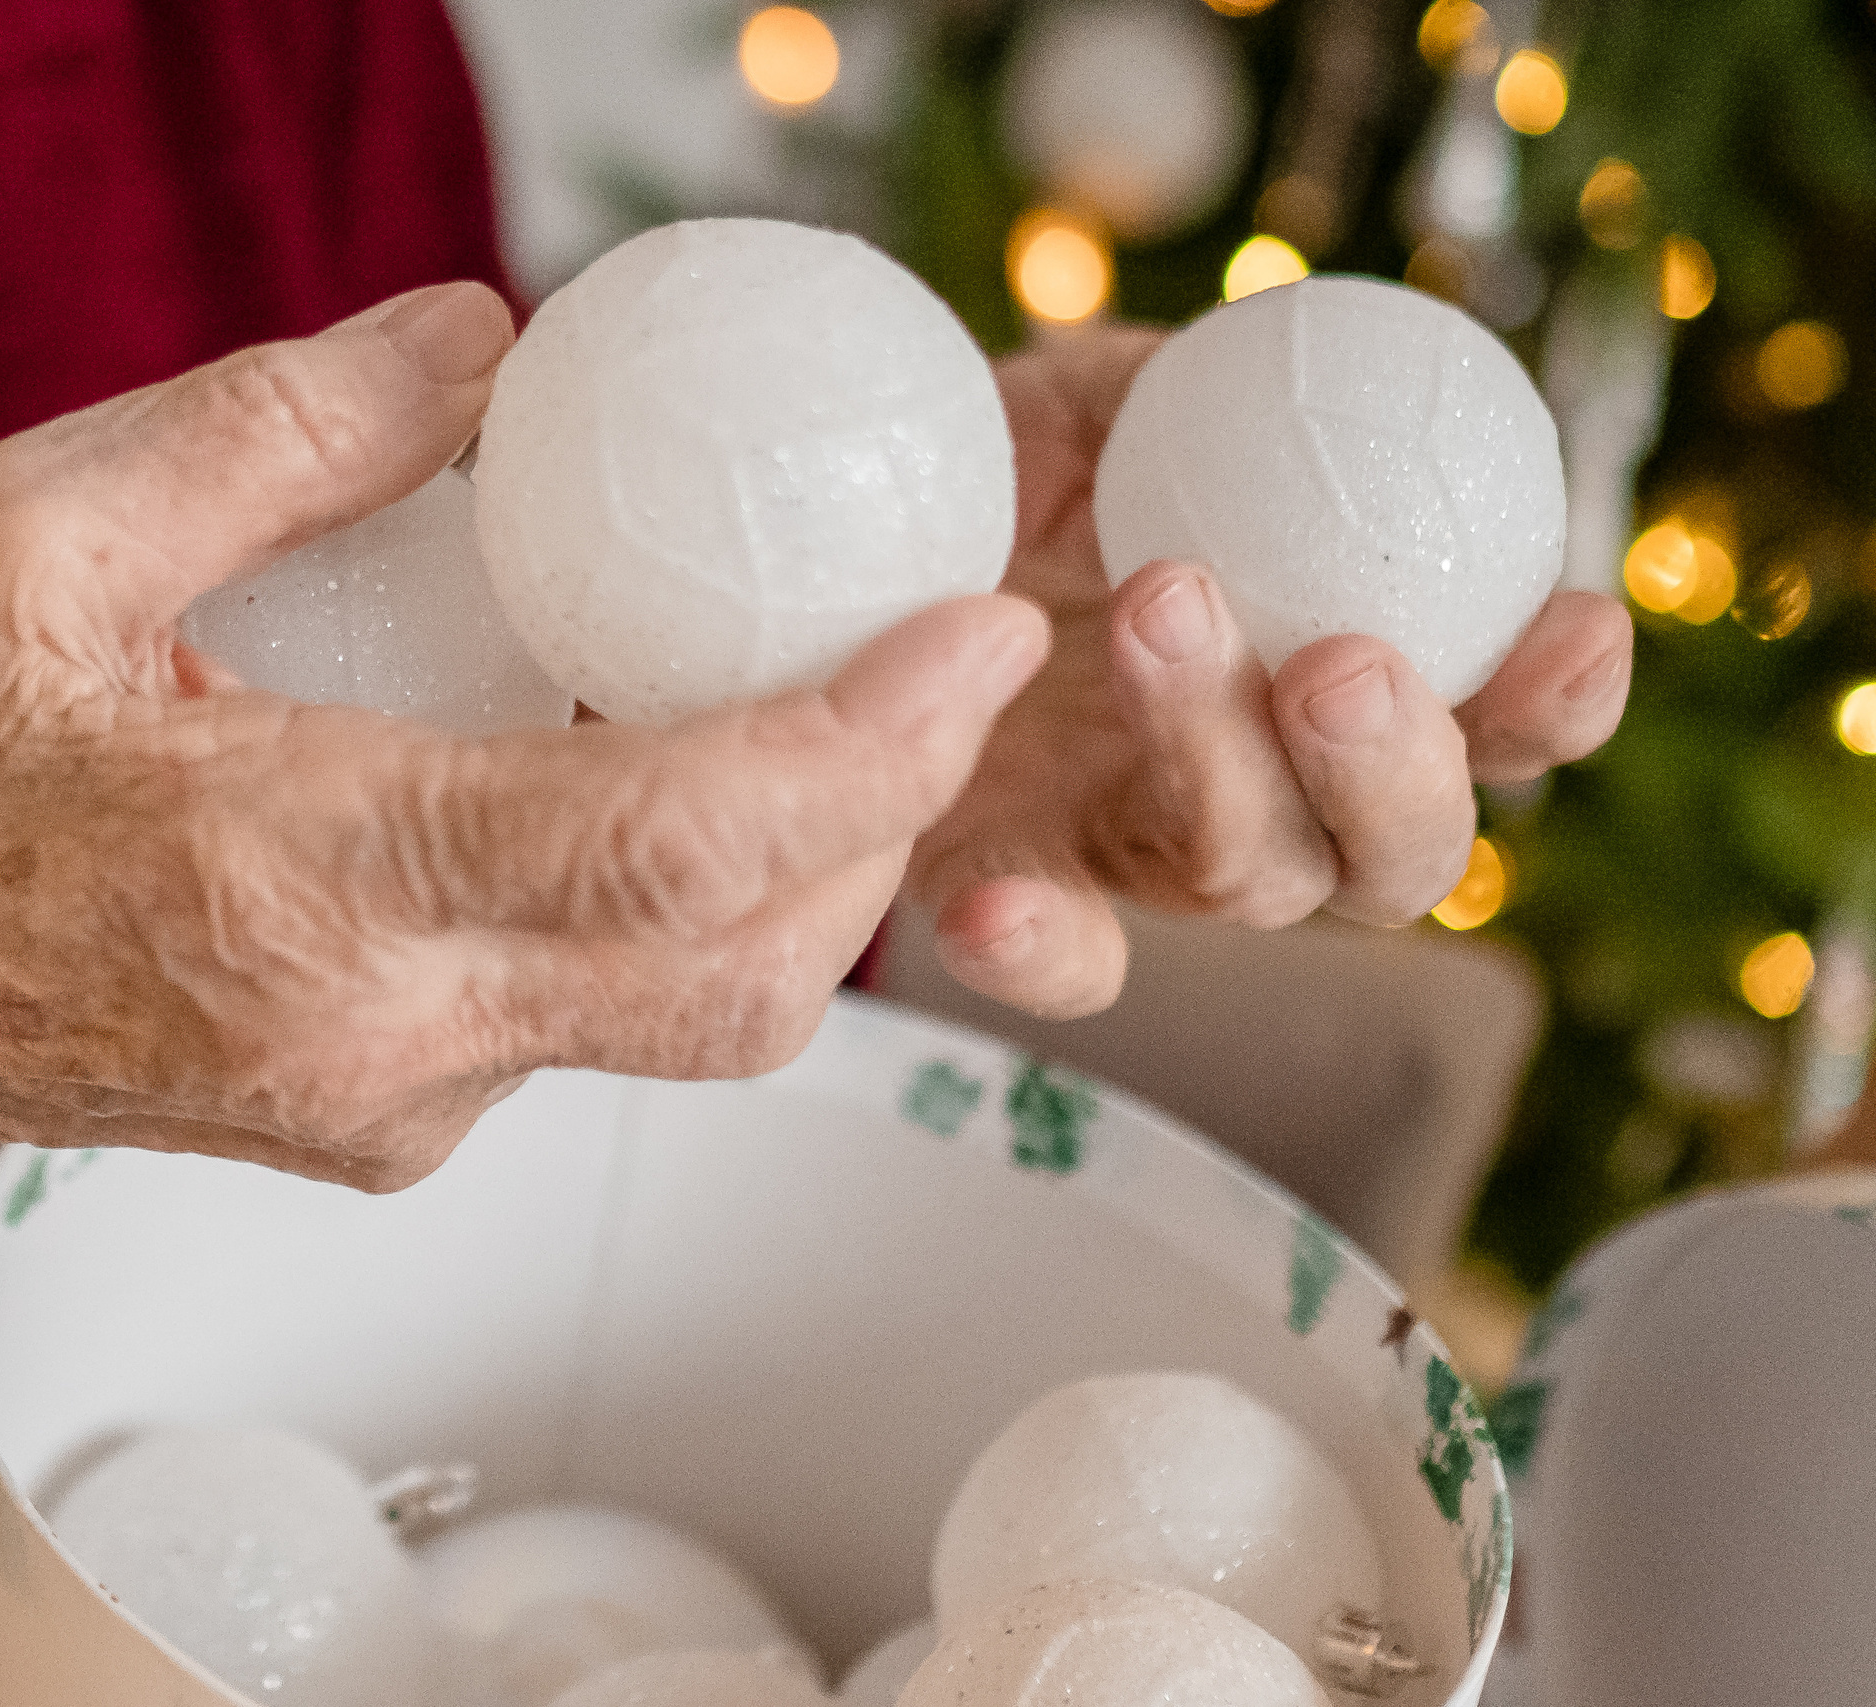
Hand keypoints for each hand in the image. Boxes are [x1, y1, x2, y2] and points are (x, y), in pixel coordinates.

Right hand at [0, 283, 1048, 1255]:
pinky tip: (622, 786)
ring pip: (690, 1022)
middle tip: (925, 657)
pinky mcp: (389, 1135)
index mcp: (297, 880)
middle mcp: (377, 1037)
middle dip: (884, 820)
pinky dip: (661, 912)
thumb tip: (490, 349)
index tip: (979, 633)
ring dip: (792, 875)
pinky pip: (590, 1030)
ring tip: (795, 705)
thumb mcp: (44, 534)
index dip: (863, 749)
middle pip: (745, 978)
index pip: (665, 850)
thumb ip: (283, 431)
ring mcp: (393, 1113)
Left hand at [908, 324, 1632, 1017]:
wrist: (835, 533)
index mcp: (1329, 676)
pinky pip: (1055, 963)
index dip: (1555, 700)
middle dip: (1395, 771)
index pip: (1495, 723)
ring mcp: (1134, 850)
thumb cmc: (1004, 466)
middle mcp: (1263, 789)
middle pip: (1398, 857)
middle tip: (1341, 663)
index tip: (1574, 623)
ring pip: (1247, 879)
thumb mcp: (1099, 399)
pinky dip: (1039, 946)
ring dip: (1223, 762)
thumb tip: (1298, 355)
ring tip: (1159, 613)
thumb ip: (1197, 386)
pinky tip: (989, 901)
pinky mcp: (1007, 886)